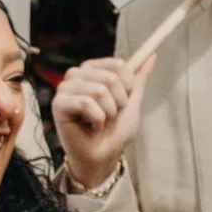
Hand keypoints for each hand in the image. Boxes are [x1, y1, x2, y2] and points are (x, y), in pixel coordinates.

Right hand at [51, 53, 145, 192]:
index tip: (123, 101)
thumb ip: (138, 79)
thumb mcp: (131, 102)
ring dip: (107, 112)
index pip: (118, 64)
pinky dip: (96, 119)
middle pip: (110, 77)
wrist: (105, 156)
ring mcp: (65, 88)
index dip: (128, 86)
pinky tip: (91, 126)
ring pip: (99, 90)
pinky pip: (86, 103)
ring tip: (100, 122)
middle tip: (110, 115)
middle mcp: (77, 75)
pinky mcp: (58, 103)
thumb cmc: (115, 131)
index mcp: (92, 70)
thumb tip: (152, 55)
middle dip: (118, 102)